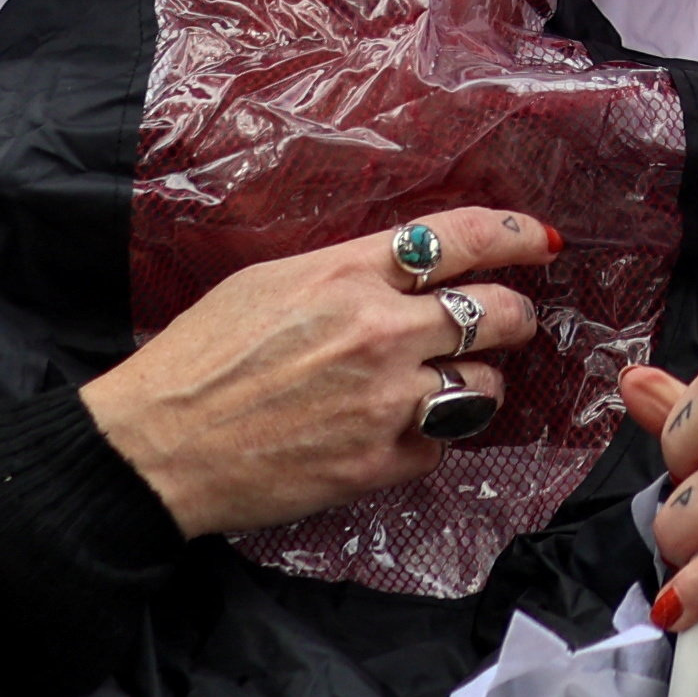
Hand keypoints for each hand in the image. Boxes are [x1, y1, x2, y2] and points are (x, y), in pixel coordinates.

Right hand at [84, 207, 558, 542]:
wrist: (157, 446)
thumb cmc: (197, 360)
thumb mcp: (266, 284)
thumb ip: (344, 274)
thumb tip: (403, 271)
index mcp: (346, 274)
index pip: (460, 238)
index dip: (513, 235)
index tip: (540, 241)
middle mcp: (380, 330)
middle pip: (496, 312)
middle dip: (512, 316)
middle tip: (505, 322)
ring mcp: (388, 399)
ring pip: (485, 386)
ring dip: (474, 385)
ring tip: (445, 387)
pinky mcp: (383, 461)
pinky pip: (442, 446)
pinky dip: (428, 440)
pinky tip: (391, 435)